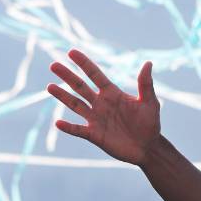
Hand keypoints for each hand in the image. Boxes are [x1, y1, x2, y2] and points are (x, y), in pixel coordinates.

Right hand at [47, 50, 160, 165]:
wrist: (149, 147)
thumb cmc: (150, 123)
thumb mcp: (150, 102)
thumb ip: (145, 84)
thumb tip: (148, 63)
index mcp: (112, 93)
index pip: (95, 75)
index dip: (84, 64)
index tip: (71, 52)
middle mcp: (101, 104)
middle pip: (80, 87)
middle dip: (68, 76)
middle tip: (53, 65)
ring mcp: (96, 119)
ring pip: (76, 105)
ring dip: (63, 96)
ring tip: (49, 87)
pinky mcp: (94, 135)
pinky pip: (78, 130)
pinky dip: (69, 127)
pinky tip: (58, 123)